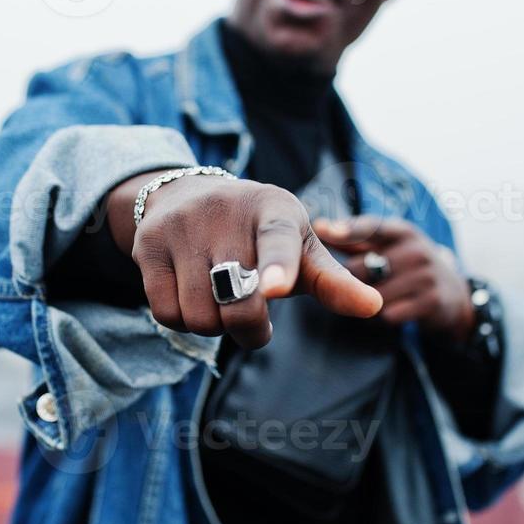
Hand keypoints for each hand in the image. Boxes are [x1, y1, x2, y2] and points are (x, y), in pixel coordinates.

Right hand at [105, 171, 383, 349]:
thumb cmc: (258, 231)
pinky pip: (167, 312)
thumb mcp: (299, 245)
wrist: (186, 195)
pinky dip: (183, 320)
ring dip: (214, 325)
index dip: (278, 267)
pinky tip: (192, 297)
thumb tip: (375, 307)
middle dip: (249, 327)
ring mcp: (181, 227)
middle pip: (238, 304)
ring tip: (220, 299)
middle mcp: (224, 213)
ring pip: (200, 316)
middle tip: (255, 320)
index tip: (276, 289)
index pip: (277, 240)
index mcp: (273, 210)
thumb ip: (332, 280)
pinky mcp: (148, 245)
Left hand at [312, 216, 474, 340]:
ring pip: (373, 296)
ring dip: (369, 303)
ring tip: (385, 298)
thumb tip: (318, 225)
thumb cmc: (408, 267)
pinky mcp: (432, 301)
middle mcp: (416, 249)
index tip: (322, 229)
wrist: (454, 296)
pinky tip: (396, 311)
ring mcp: (426, 275)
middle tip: (366, 286)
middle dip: (353, 282)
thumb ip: (355, 239)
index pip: (372, 226)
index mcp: (402, 231)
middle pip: (361, 268)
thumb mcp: (389, 247)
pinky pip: (389, 315)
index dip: (347, 228)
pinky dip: (384, 318)